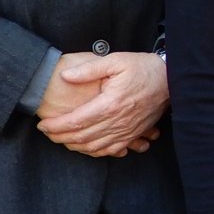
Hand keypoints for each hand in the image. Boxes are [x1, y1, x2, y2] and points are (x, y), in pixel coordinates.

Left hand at [35, 52, 168, 157]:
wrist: (170, 79)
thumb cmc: (142, 68)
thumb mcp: (116, 61)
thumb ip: (89, 69)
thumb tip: (65, 76)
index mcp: (110, 104)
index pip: (76, 122)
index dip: (56, 125)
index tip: (43, 124)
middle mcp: (118, 122)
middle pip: (81, 137)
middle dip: (60, 137)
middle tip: (47, 133)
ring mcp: (127, 131)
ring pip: (94, 147)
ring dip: (74, 147)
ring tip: (61, 140)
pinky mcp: (134, 135)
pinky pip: (111, 150)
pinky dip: (94, 152)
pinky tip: (85, 147)